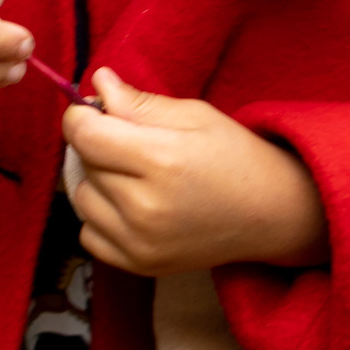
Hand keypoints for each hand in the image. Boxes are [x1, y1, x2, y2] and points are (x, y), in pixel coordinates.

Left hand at [61, 68, 326, 275]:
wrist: (270, 214)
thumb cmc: (235, 156)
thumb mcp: (193, 115)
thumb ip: (139, 103)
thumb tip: (97, 84)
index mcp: (161, 160)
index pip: (86, 135)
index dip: (79, 117)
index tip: (91, 111)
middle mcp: (145, 207)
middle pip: (82, 165)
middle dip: (94, 145)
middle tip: (124, 139)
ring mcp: (140, 242)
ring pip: (81, 200)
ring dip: (94, 181)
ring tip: (129, 173)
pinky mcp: (140, 265)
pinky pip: (89, 235)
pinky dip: (99, 217)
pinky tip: (128, 205)